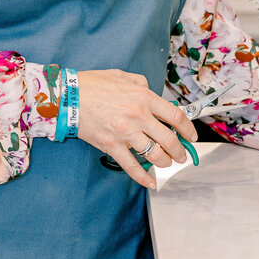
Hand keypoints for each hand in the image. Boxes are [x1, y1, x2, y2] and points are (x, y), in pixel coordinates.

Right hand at [76, 69, 197, 188]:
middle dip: (180, 151)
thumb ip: (140, 83)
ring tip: (166, 163)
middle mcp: (138, 115)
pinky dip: (144, 177)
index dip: (188, 129)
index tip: (191, 136)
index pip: (175, 116)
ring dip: (165, 162)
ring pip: (155, 155)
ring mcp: (126, 132)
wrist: (68, 96)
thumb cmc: (92, 84)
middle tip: (181, 155)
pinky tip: (151, 182)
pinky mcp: (112, 146)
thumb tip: (151, 92)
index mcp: (143, 97)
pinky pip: (132, 166)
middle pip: (169, 139)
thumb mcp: (121, 75)